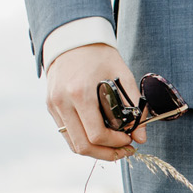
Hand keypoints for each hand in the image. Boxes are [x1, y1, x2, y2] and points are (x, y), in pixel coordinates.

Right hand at [47, 43, 148, 160]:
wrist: (73, 38)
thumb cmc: (100, 56)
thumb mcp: (122, 76)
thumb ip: (135, 107)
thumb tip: (141, 137)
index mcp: (80, 93)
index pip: (96, 134)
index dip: (116, 143)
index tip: (129, 140)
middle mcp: (63, 102)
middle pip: (83, 146)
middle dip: (107, 153)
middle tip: (125, 151)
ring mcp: (54, 105)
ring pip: (73, 144)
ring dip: (95, 151)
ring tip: (114, 147)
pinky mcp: (51, 107)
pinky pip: (67, 134)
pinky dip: (84, 140)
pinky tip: (100, 137)